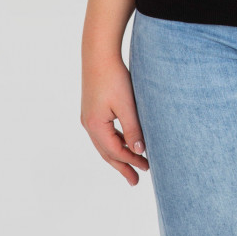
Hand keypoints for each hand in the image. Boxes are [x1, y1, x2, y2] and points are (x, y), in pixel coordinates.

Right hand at [81, 54, 149, 186]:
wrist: (99, 54)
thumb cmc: (114, 77)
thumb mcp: (126, 105)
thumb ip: (133, 130)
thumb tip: (140, 152)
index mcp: (95, 126)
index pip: (115, 152)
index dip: (131, 161)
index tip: (147, 167)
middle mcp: (88, 124)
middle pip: (107, 152)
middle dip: (122, 166)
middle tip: (135, 181)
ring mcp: (88, 117)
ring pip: (105, 143)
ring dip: (119, 154)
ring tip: (132, 165)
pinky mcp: (92, 109)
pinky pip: (104, 132)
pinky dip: (115, 141)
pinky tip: (125, 142)